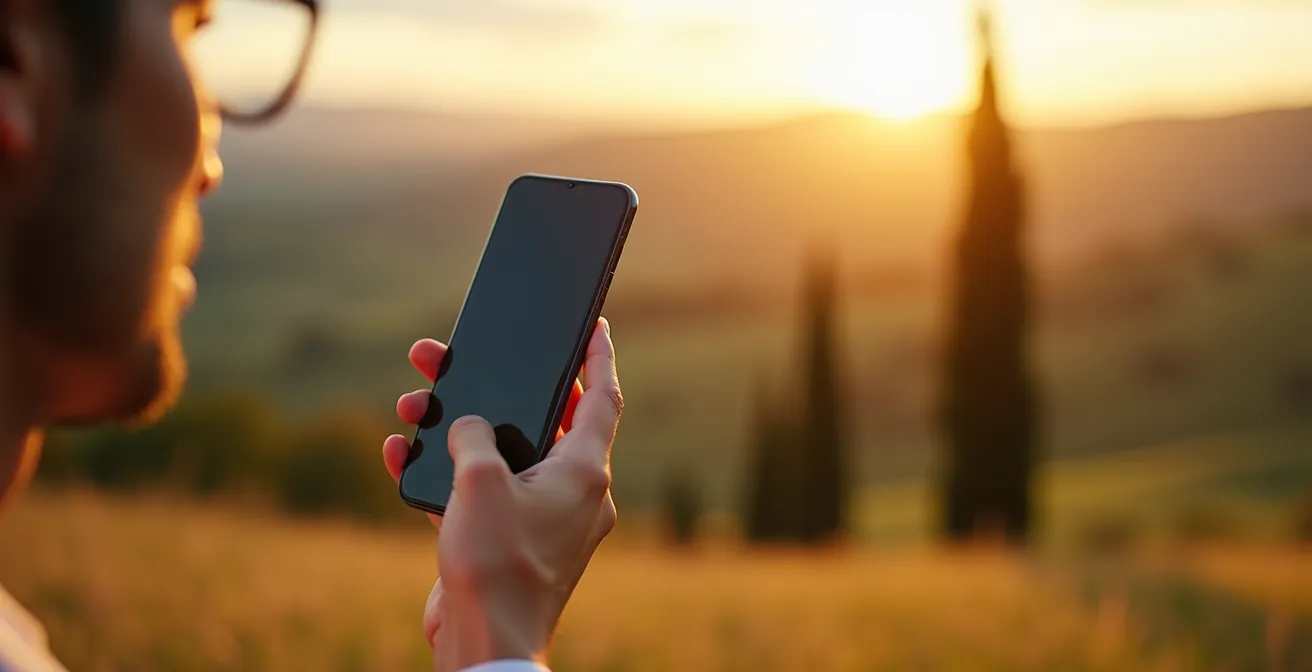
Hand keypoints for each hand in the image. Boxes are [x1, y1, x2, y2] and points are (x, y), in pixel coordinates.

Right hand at [381, 319, 621, 670]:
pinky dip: (445, 473)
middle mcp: (572, 493)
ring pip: (503, 455)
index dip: (597, 357)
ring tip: (413, 402)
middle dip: (499, 388)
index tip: (595, 327)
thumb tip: (465, 427)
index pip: (602, 398)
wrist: (485, 644)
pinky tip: (399, 452)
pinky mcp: (508, 543)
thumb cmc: (497, 564)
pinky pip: (479, 493)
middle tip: (463, 358)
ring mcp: (541, 520)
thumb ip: (474, 436)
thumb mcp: (479, 481)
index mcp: (584, 471)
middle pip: (541, 420)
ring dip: (458, 428)